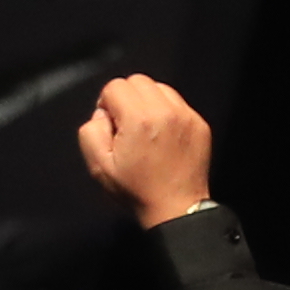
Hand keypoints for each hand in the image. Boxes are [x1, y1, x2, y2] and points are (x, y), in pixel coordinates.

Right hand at [77, 74, 215, 226]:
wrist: (176, 209)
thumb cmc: (137, 190)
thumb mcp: (99, 166)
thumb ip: (91, 130)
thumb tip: (102, 113)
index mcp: (139, 119)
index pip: (115, 86)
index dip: (107, 104)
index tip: (112, 126)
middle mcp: (165, 111)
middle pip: (137, 81)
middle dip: (127, 98)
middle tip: (127, 126)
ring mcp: (186, 115)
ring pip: (159, 87)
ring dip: (147, 102)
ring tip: (146, 129)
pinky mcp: (199, 123)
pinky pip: (177, 102)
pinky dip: (166, 111)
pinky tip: (162, 135)